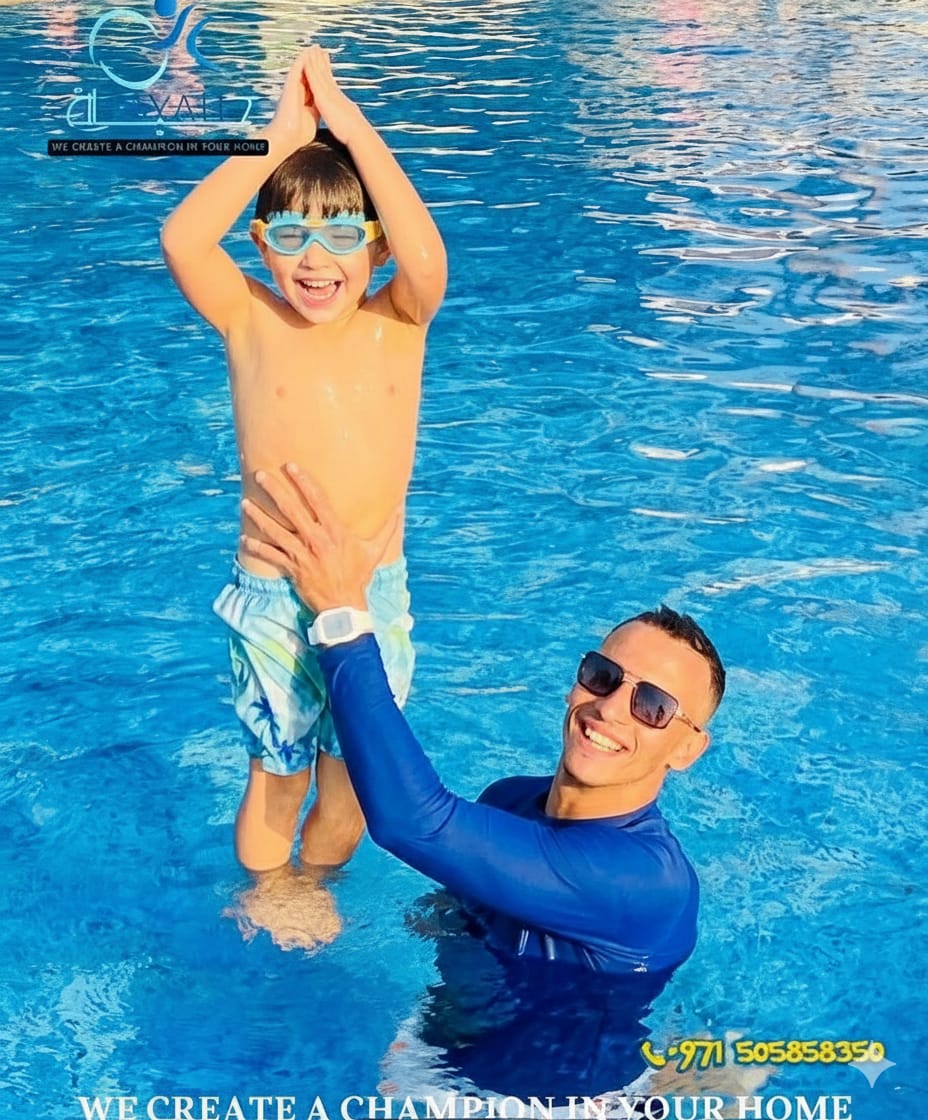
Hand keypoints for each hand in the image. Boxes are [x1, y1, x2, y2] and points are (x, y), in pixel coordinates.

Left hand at [240, 464, 398, 611]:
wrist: (344, 605)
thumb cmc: (359, 576)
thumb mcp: (375, 551)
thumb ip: (387, 528)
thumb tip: (400, 509)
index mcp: (335, 531)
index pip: (317, 500)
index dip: (303, 481)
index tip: (291, 466)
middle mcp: (316, 540)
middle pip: (291, 510)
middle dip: (275, 490)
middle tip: (260, 474)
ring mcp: (302, 554)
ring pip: (275, 531)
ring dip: (258, 516)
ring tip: (245, 502)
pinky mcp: (292, 569)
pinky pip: (270, 556)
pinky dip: (257, 547)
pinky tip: (244, 538)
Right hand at [267, 50, 319, 152]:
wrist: (290, 135)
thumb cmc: (300, 132)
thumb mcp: (314, 117)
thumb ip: (319, 109)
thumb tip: (325, 108)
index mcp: (306, 99)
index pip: (314, 84)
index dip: (321, 74)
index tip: (328, 66)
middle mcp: (299, 92)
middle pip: (308, 73)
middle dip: (316, 62)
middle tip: (322, 50)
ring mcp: (294, 88)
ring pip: (301, 69)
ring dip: (308, 57)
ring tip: (314, 46)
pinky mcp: (290, 87)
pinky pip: (296, 70)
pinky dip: (301, 61)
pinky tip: (306, 52)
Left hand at [302, 45, 363, 144]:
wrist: (356, 132)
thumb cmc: (353, 131)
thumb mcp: (348, 119)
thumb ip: (346, 114)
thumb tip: (350, 115)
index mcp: (337, 98)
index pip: (330, 81)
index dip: (327, 70)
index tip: (325, 60)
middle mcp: (333, 92)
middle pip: (325, 73)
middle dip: (321, 60)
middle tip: (318, 48)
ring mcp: (328, 92)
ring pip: (320, 72)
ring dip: (315, 59)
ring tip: (312, 47)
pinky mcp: (323, 96)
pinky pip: (314, 79)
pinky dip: (310, 69)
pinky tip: (305, 59)